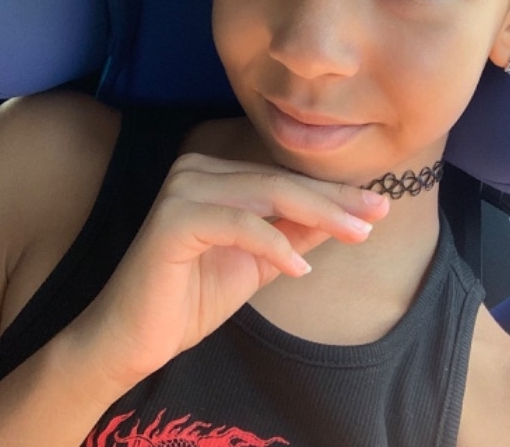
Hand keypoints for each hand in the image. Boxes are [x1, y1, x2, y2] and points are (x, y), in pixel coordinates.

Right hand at [65, 153, 388, 394]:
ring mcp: (182, 188)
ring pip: (265, 194)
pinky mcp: (173, 217)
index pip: (283, 179)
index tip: (378, 207)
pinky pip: (238, 224)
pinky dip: (273, 245)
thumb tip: (345, 216)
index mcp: (214, 173)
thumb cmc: (190, 300)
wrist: (131, 340)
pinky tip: (300, 268)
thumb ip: (293, 235)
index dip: (333, 194)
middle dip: (334, 200)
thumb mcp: (257, 264)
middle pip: (279, 181)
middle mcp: (196, 168)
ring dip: (317, 214)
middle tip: (377, 214)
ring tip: (356, 234)